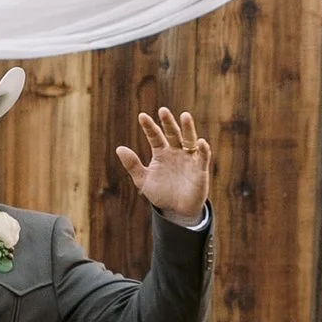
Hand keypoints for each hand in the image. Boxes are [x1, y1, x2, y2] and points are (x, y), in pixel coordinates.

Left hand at [115, 107, 210, 221]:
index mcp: (161, 153)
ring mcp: (188, 159)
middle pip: (172, 133)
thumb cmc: (161, 193)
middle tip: (162, 110)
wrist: (176, 211)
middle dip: (168, 122)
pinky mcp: (200, 169)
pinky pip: (202, 157)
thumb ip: (132, 165)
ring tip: (185, 116)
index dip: (149, 127)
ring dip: (188, 128)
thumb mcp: (143, 180)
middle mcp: (176, 152)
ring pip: (189, 140)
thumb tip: (119, 148)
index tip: (142, 117)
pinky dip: (203, 149)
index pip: (155, 136)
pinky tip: (201, 142)